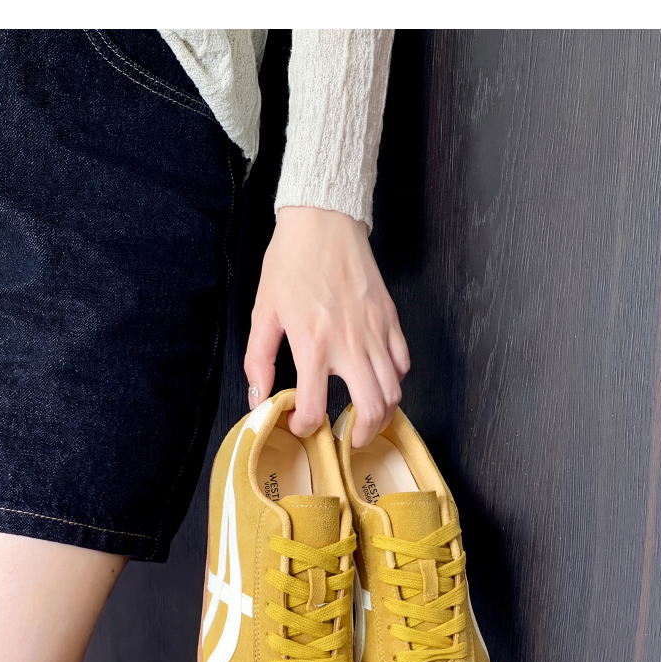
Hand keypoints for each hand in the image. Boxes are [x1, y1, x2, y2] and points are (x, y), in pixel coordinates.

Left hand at [244, 206, 409, 447]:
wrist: (323, 221)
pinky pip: (402, 363)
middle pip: (371, 409)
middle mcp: (349, 345)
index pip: (316, 408)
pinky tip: (378, 379)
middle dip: (361, 435)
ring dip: (382, 413)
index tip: (300, 423)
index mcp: (313, 345)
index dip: (306, 426)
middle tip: (348, 439)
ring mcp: (375, 333)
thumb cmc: (290, 262)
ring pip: (393, 391)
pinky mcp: (391, 320)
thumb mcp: (264, 311)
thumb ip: (258, 359)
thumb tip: (258, 397)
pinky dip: (394, 379)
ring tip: (366, 417)